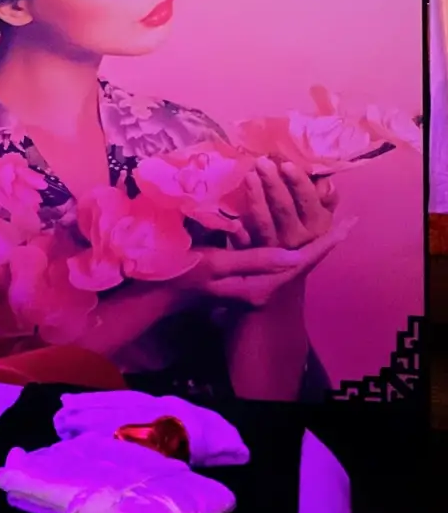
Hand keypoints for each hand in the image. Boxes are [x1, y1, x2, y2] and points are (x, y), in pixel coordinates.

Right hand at [177, 220, 353, 308]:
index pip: (301, 261)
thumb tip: (294, 254)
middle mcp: (263, 285)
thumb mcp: (218, 265)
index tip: (349, 225)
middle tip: (344, 218)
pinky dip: (283, 237)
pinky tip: (288, 224)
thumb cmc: (185, 277)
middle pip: (299, 258)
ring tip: (321, 218)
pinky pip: (271, 255)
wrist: (162, 294)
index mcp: (262, 286)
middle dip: (319, 238)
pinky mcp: (244, 274)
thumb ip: (255, 260)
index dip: (326, 243)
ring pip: (286, 255)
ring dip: (303, 236)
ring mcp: (254, 281)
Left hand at [226, 156, 336, 249]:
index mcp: (317, 224)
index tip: (286, 164)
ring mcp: (273, 246)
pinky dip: (238, 233)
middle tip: (262, 162)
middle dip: (273, 183)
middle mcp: (296, 237)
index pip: (308, 200)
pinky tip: (233, 221)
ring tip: (249, 175)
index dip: (298, 182)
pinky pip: (244, 243)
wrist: (288, 264)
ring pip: (264, 222)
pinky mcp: (253, 252)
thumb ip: (326, 195)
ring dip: (256, 198)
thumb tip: (323, 178)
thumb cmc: (306, 226)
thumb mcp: (322, 213)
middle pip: (284, 208)